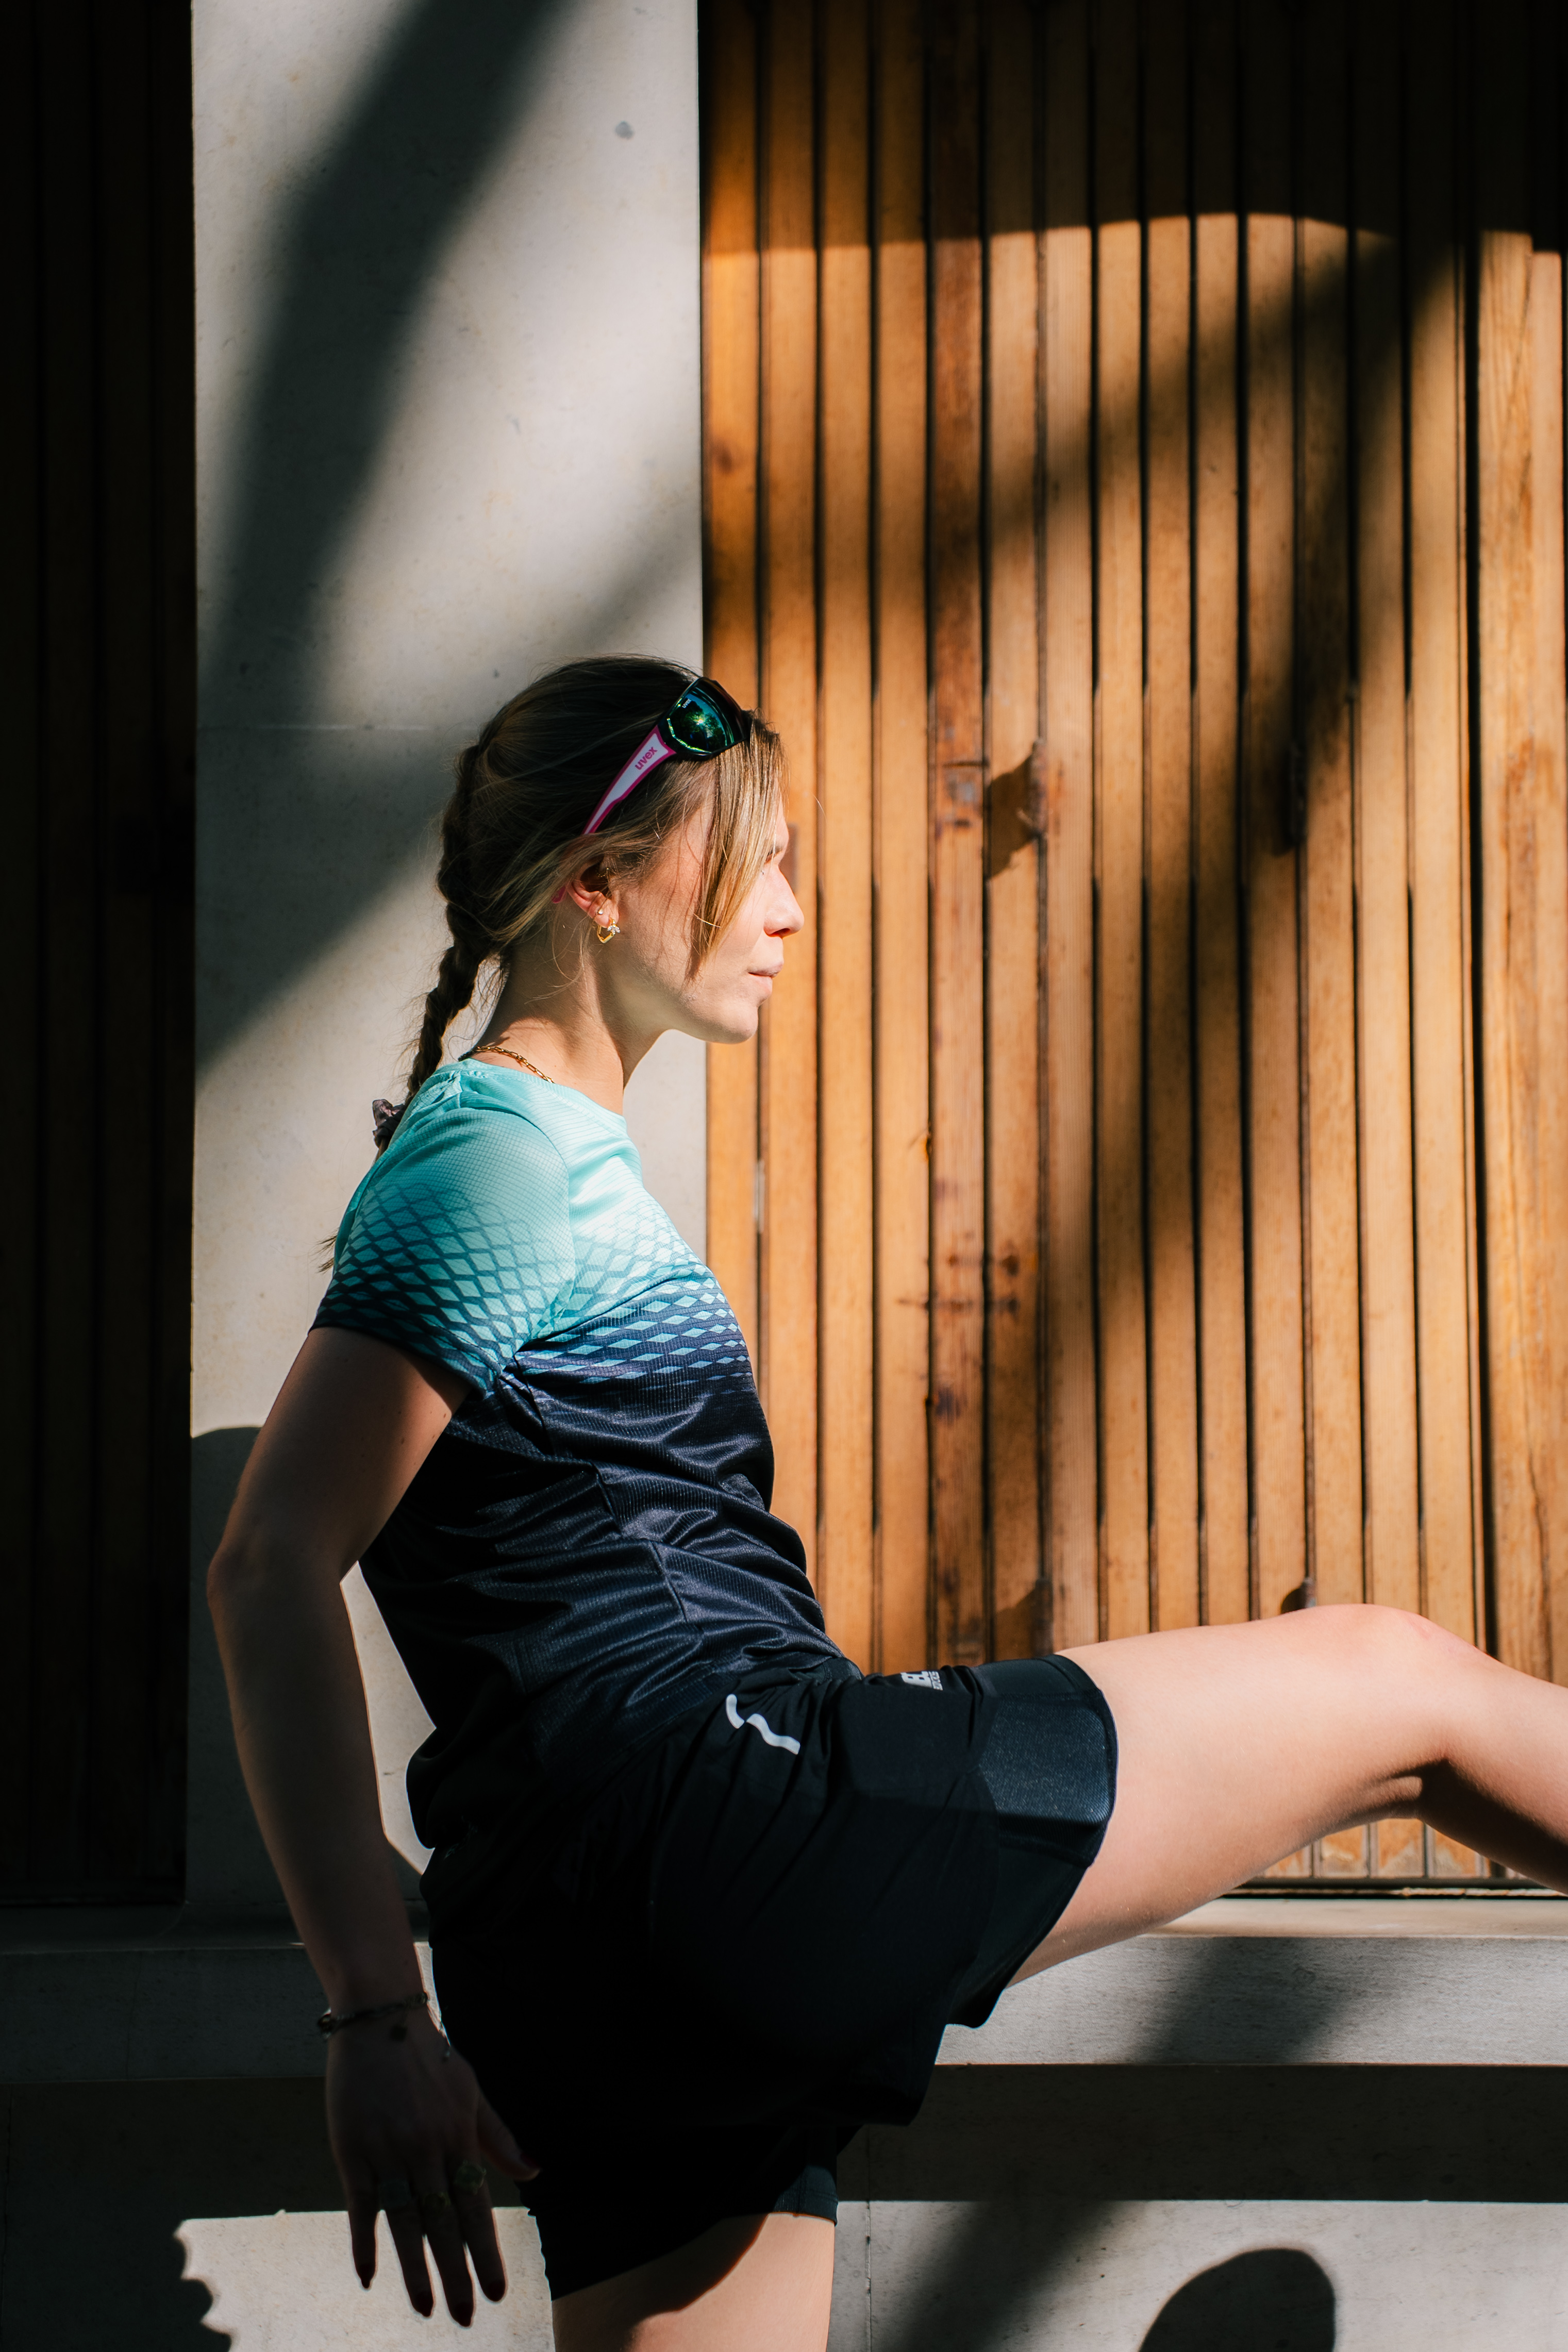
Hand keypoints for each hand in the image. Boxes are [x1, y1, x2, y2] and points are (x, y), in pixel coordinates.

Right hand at [325, 2006, 538, 2323]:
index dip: (486, 2250)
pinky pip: (362, 2205)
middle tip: (463, 2317)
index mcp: (458, 2136)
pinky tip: (370, 2276)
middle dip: (455, 2273)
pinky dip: (365, 2242)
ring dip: (415, 2268)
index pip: (476, 2205)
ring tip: (426, 2307)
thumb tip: (535, 2171)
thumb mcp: (471, 2090)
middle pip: (443, 2222)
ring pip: (406, 2219)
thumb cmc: (430, 2057)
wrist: (380, 2018)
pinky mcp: (353, 2150)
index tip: (497, 2291)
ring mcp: (389, 2150)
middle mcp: (427, 2148)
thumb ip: (498, 2136)